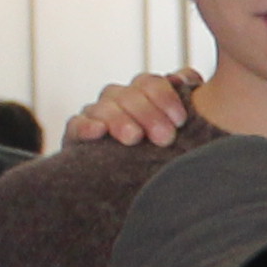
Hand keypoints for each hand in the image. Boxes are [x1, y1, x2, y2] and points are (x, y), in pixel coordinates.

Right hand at [62, 67, 203, 150]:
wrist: (133, 189)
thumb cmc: (163, 156)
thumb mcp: (179, 129)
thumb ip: (186, 98)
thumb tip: (189, 77)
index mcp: (144, 94)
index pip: (151, 83)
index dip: (165, 96)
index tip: (181, 120)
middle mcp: (120, 100)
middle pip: (128, 94)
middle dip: (148, 114)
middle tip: (164, 137)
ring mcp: (97, 116)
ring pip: (104, 106)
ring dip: (120, 120)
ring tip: (134, 137)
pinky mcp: (77, 135)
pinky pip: (76, 125)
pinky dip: (86, 126)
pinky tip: (98, 132)